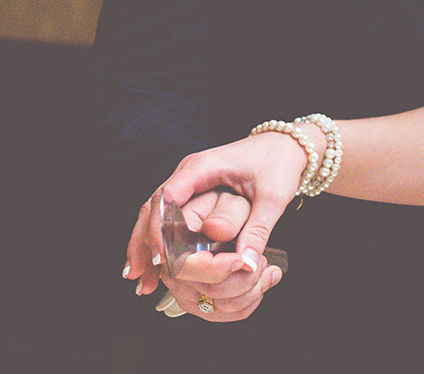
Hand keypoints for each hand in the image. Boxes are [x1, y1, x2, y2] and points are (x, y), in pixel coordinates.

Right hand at [122, 132, 305, 302]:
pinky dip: (158, 240)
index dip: (160, 231)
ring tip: (138, 278)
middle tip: (137, 275)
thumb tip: (244, 264)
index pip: (167, 198)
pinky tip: (152, 266)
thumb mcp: (273, 198)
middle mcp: (188, 173)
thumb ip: (257, 230)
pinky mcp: (194, 193)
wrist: (287, 145)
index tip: (161, 260)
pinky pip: (168, 216)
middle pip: (152, 207)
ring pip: (155, 213)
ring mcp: (188, 183)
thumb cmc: (279, 163)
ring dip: (144, 244)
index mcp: (202, 168)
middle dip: (142, 242)